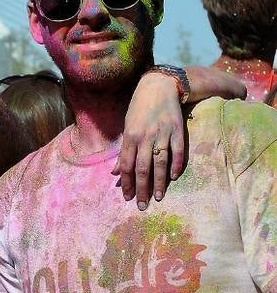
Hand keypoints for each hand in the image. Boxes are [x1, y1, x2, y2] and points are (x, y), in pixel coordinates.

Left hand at [117, 70, 186, 207]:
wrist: (159, 87)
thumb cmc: (139, 109)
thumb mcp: (127, 128)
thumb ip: (123, 152)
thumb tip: (115, 173)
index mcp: (130, 137)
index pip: (127, 166)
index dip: (127, 183)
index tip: (127, 198)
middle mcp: (145, 137)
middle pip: (143, 168)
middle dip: (142, 189)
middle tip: (143, 205)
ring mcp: (163, 134)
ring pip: (160, 163)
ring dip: (159, 182)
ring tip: (159, 197)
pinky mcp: (178, 130)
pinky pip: (178, 151)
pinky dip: (176, 165)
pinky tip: (174, 177)